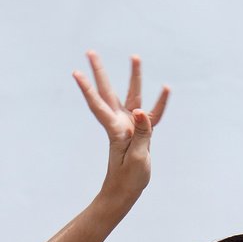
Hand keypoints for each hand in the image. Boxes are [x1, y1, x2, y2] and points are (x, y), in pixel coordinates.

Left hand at [73, 51, 169, 205]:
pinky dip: (159, 103)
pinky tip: (166, 89)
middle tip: (90, 52)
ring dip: (134, 77)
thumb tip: (141, 110)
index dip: (87, 90)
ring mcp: (130, 125)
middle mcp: (119, 123)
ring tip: (135, 57)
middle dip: (99, 72)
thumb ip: (141, 133)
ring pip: (131, 96)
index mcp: (115, 130)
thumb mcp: (137, 157)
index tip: (76, 73)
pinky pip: (152, 114)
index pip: (98, 106)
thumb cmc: (128, 178)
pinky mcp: (140, 131)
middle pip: (108, 92)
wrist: (126, 189)